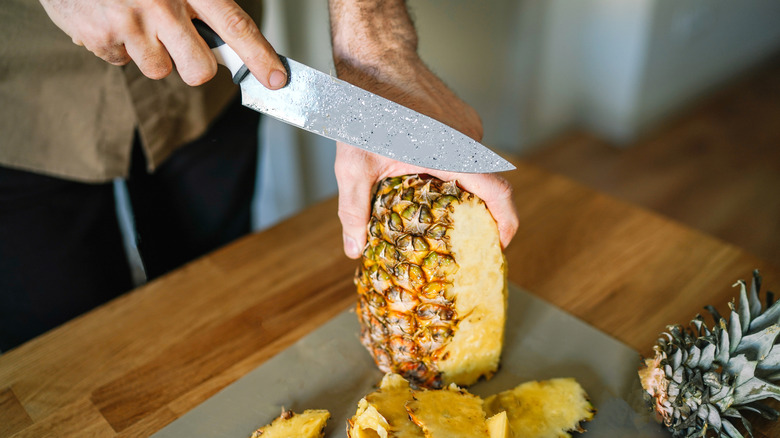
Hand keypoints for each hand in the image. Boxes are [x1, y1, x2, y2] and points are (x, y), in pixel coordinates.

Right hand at [39, 0, 286, 87]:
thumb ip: (202, 6)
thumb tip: (234, 43)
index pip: (235, 26)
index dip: (259, 56)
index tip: (277, 79)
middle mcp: (162, 3)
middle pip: (199, 69)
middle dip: (195, 66)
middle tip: (179, 42)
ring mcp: (130, 23)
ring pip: (160, 70)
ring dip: (152, 53)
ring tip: (136, 20)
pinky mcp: (101, 37)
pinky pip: (123, 62)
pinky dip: (120, 46)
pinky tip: (112, 19)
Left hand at [333, 57, 518, 258]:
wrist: (374, 59)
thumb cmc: (363, 107)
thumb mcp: (353, 166)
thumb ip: (355, 211)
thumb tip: (355, 249)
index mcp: (451, 152)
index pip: (497, 193)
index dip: (505, 223)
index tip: (499, 245)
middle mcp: (468, 138)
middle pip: (484, 184)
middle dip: (473, 213)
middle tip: (453, 236)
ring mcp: (468, 124)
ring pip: (471, 167)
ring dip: (457, 187)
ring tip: (429, 203)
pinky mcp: (462, 116)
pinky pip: (464, 150)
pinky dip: (450, 167)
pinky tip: (422, 173)